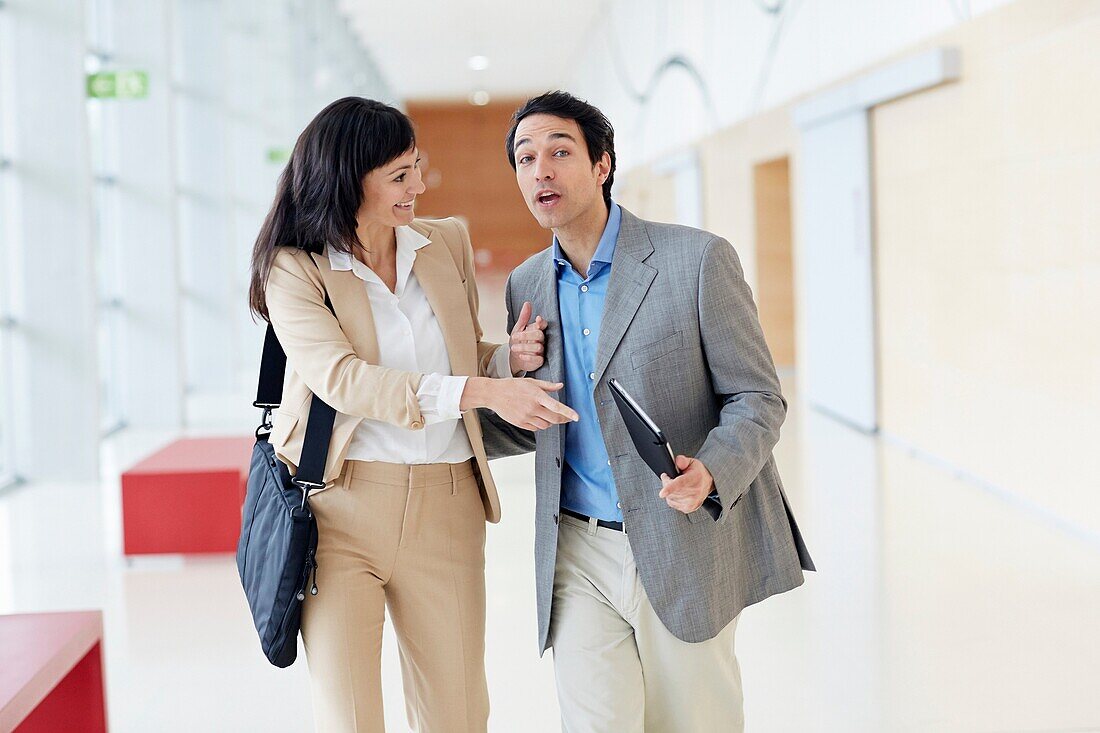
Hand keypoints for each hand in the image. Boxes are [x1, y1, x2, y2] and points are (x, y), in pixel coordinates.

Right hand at [460, 377, 578, 430]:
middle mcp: (532, 408)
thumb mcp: (531, 381)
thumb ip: (547, 385)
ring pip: (545, 425)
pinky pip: (536, 428)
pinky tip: (538, 418)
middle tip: (567, 418)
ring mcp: (526, 417)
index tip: (577, 417)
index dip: (568, 413)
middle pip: (554, 419)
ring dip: (551, 422)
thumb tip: (561, 386)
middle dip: (563, 419)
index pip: (556, 406)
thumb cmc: (513, 385)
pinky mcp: (520, 423)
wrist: (494, 394)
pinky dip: (540, 425)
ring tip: (549, 415)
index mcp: (537, 396)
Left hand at [509, 301, 546, 374]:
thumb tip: (527, 303)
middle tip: (514, 337)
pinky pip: (538, 359)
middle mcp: (541, 340)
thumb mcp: (518, 328)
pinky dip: (529, 357)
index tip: (537, 320)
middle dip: (526, 335)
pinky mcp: (539, 361)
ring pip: (538, 347)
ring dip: (524, 347)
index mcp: (537, 330)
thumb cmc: (519, 341)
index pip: (543, 325)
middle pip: (540, 335)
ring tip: (513, 347)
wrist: (514, 357)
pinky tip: (520, 355)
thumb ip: (524, 317)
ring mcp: (541, 351)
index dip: (541, 323)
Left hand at [659, 455, 714, 513]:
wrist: (708, 483)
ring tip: (675, 485)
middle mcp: (694, 492)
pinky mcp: (689, 508)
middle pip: (672, 491)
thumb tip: (677, 462)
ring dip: (669, 491)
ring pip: (670, 498)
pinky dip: (672, 497)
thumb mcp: (692, 462)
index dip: (669, 489)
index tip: (662, 493)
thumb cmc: (699, 473)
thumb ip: (683, 461)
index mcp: (694, 479)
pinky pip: (672, 503)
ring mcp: (692, 502)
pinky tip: (677, 492)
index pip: (680, 484)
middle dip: (666, 483)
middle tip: (669, 477)